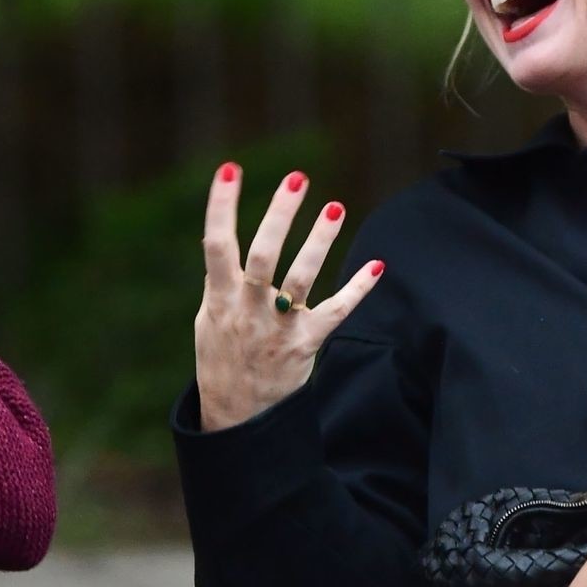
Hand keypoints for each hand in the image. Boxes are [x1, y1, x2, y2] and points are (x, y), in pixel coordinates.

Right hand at [195, 164, 383, 431]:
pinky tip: (377, 265)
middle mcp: (249, 310)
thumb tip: (226, 242)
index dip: (221, 206)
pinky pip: (336, 312)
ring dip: (320, 241)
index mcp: (219, 300)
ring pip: (302, 278)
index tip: (230, 168)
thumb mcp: (209, 321)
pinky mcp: (307, 344)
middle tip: (298, 179)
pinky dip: (357, 289)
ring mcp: (279, 328)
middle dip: (280, 216)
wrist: (239, 418)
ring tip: (336, 207)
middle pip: (263, 255)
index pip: (216, 245)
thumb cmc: (222, 359)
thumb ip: (222, 283)